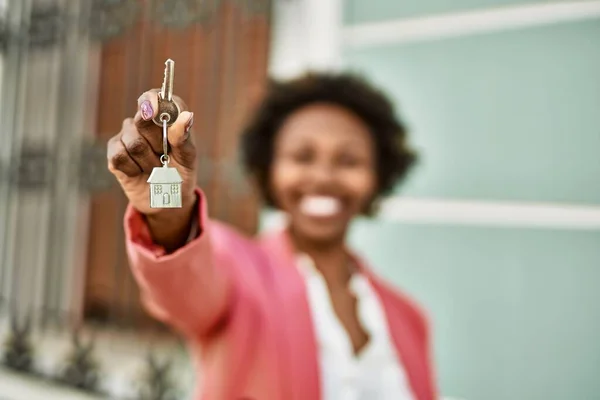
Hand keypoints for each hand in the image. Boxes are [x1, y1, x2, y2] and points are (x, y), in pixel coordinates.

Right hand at [107, 89, 196, 215]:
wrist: (167, 200)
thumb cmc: (180, 174)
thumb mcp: (188, 159)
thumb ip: (184, 138)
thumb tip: (186, 116)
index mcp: (164, 116)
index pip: (154, 97)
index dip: (152, 101)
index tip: (153, 111)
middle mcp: (143, 122)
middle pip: (142, 119)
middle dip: (158, 142)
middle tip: (165, 155)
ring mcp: (126, 136)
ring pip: (134, 142)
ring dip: (149, 162)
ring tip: (155, 168)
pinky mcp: (114, 153)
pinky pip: (120, 156)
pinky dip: (133, 169)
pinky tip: (139, 173)